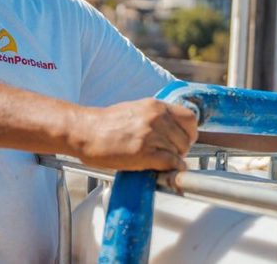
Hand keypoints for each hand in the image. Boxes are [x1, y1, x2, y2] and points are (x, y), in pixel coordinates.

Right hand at [72, 98, 197, 171]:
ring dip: (174, 161)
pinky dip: (170, 170)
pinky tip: (161, 170)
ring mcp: (151, 135)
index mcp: (156, 106)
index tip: (183, 141)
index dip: (189, 133)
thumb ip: (157, 118)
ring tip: (161, 163)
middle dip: (181, 150)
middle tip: (170, 155)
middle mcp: (156, 118)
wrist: (86, 131)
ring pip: (180, 152)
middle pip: (187, 139)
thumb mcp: (137, 110)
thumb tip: (173, 132)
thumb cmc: (106, 123)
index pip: (190, 119)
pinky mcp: (144, 153)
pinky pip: (170, 164)